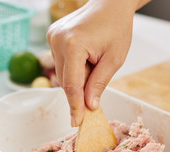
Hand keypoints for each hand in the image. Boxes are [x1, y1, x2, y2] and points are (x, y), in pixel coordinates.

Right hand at [46, 0, 136, 125]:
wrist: (110, 4)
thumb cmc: (117, 28)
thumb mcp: (114, 59)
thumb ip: (99, 84)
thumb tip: (88, 106)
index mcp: (73, 45)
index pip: (72, 85)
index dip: (75, 106)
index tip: (77, 122)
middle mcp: (57, 40)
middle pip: (65, 80)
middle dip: (80, 90)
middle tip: (96, 88)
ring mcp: (52, 37)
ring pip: (62, 73)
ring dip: (78, 77)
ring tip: (95, 62)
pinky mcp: (53, 36)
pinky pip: (61, 62)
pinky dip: (74, 68)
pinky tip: (87, 57)